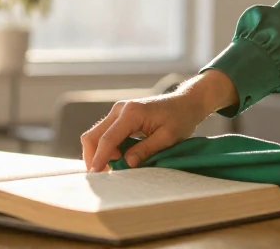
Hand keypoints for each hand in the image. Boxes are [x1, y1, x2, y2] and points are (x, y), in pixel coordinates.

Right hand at [80, 70, 236, 172]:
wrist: (186, 102)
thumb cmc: (180, 119)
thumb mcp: (168, 137)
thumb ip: (146, 149)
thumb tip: (127, 164)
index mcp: (131, 113)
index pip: (107, 139)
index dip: (99, 158)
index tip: (94, 175)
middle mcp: (120, 109)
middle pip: (93, 135)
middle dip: (93, 157)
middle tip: (102, 176)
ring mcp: (119, 111)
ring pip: (97, 135)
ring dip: (100, 153)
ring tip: (113, 169)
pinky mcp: (120, 115)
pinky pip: (106, 133)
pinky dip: (107, 148)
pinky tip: (119, 159)